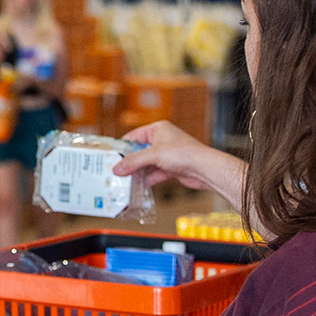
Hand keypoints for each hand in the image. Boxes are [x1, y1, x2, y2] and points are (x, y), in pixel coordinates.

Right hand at [113, 120, 247, 208]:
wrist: (204, 169)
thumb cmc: (184, 153)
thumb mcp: (153, 155)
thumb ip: (133, 162)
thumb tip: (116, 168)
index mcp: (159, 129)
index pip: (134, 136)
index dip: (123, 146)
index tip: (111, 155)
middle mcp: (163, 140)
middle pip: (140, 151)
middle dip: (130, 161)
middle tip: (116, 169)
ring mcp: (168, 155)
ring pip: (147, 163)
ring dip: (138, 172)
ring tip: (125, 179)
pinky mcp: (172, 167)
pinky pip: (155, 173)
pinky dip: (148, 179)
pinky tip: (140, 185)